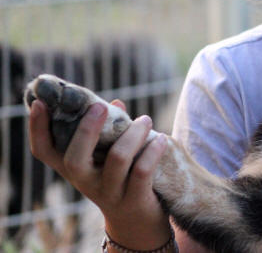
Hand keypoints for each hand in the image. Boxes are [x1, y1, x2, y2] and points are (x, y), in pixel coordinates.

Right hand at [28, 98, 171, 249]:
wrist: (136, 222)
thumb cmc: (120, 178)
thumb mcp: (106, 158)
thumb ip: (110, 131)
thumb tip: (116, 103)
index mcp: (72, 169)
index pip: (43, 151)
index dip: (37, 128)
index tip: (39, 103)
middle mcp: (84, 182)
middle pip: (74, 158)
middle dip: (87, 130)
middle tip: (100, 107)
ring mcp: (108, 193)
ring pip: (117, 158)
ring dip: (134, 134)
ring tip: (146, 120)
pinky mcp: (133, 199)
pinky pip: (142, 171)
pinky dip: (153, 150)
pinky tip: (161, 139)